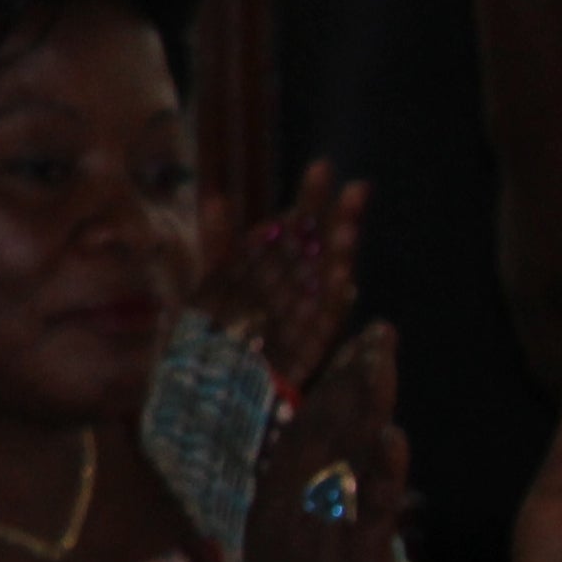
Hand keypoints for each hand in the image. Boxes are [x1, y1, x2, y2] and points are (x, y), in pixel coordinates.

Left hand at [196, 160, 364, 391]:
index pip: (296, 231)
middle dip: (334, 220)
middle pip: (318, 253)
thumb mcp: (208, 283)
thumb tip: (218, 197)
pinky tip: (344, 281)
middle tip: (355, 186)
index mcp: (275, 273)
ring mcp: (301, 325)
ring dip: (340, 257)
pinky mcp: (302, 357)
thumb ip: (218, 242)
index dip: (309, 201)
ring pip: (325, 286)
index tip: (322, 167)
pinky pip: (319, 329)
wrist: (206, 394)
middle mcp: (294, 296)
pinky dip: (331, 306)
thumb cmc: (210, 336)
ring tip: (351, 224)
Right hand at [234, 324, 409, 561]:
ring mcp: (317, 537)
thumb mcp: (282, 551)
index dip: (331, 383)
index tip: (357, 345)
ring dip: (364, 405)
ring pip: (341, 458)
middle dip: (351, 378)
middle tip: (380, 334)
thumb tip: (320, 465)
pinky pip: (367, 514)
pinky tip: (394, 437)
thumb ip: (300, 506)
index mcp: (273, 504)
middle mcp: (289, 510)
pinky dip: (380, 474)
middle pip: (319, 429)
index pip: (303, 428)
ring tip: (385, 359)